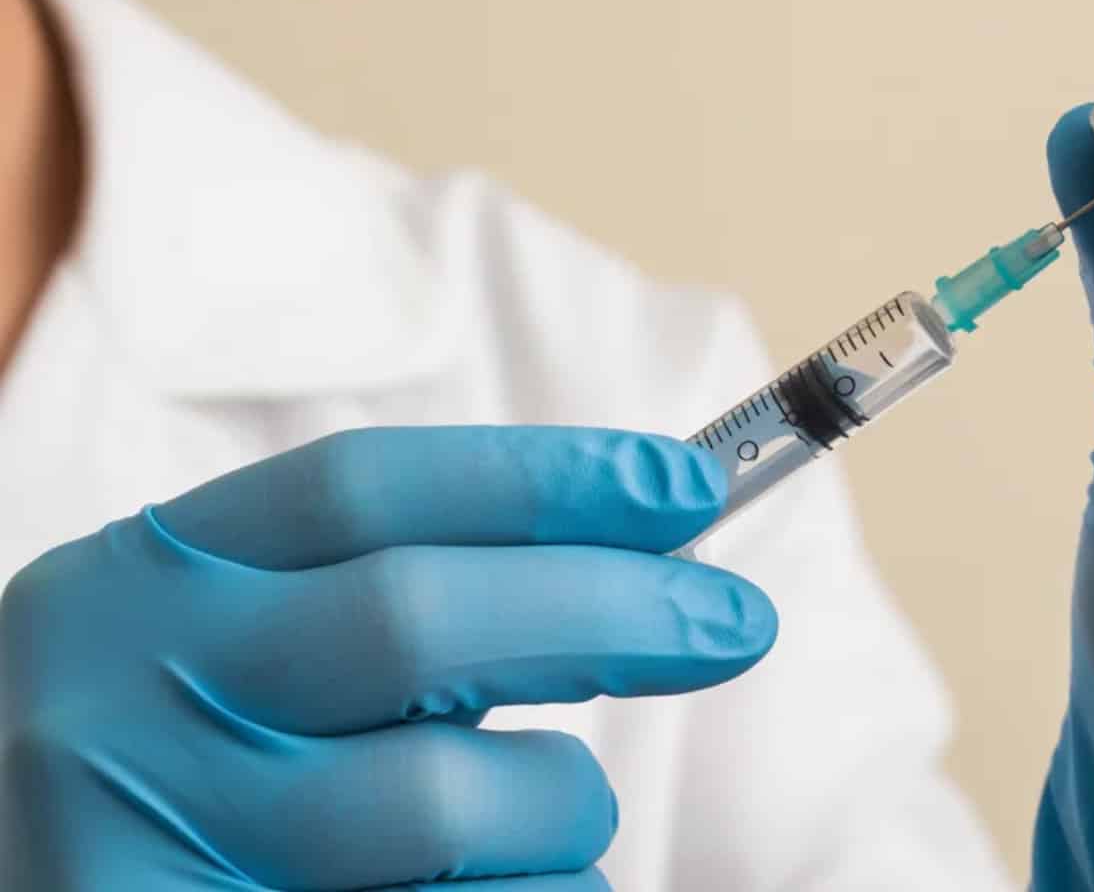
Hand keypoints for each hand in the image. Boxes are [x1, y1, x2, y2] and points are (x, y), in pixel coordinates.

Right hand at [1, 427, 774, 889]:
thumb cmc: (188, 768)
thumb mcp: (233, 648)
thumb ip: (387, 594)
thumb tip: (647, 544)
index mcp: (140, 584)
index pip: (366, 489)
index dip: (547, 476)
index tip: (691, 485)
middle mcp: (122, 703)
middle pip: (417, 621)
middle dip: (611, 611)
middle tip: (737, 621)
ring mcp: (150, 844)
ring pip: (447, 802)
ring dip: (564, 802)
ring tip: (564, 812)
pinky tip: (527, 889)